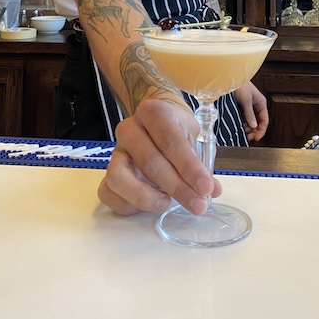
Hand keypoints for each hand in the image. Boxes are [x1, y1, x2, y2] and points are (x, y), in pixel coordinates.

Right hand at [97, 99, 221, 215]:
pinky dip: (127, 205)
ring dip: (145, 197)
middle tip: (197, 204)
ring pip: (118, 177)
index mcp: (152, 113)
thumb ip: (201, 162)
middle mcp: (129, 129)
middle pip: (149, 162)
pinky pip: (107, 192)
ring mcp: (115, 151)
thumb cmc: (176, 128)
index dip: (189, 167)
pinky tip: (149, 206)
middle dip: (177, 187)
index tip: (205, 187)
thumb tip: (212, 190)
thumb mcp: (193, 135)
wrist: (156, 119)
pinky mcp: (107, 172)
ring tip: (167, 204)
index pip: (170, 141)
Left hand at [234, 81, 267, 141]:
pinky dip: (243, 123)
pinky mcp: (241, 107)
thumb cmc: (240, 85)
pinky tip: (240, 126)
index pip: (264, 120)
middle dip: (254, 130)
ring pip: (251, 121)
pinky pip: (244, 118)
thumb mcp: (246, 100)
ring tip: (243, 131)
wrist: (230, 78)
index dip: (261, 130)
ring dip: (248, 127)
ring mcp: (249, 107)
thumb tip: (253, 125)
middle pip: (258, 122)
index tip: (257, 137)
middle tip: (249, 137)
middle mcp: (256, 106)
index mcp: (261, 103)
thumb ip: (249, 113)